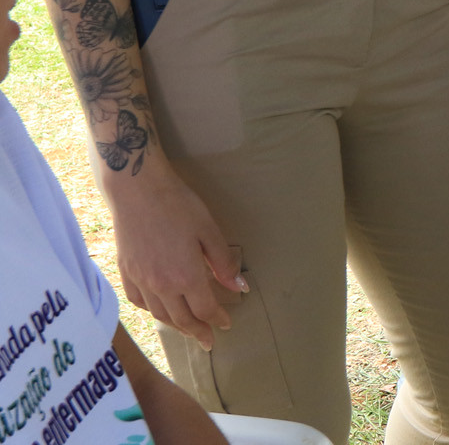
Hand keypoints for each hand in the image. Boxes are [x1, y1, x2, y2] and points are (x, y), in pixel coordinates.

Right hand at [108, 167, 245, 349]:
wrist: (137, 192)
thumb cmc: (178, 206)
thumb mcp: (209, 231)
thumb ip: (223, 263)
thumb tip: (239, 288)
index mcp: (185, 277)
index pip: (204, 309)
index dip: (217, 319)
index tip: (226, 325)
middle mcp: (160, 286)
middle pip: (181, 319)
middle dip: (197, 331)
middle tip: (208, 341)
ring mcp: (140, 280)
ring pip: (159, 314)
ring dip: (175, 325)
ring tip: (187, 329)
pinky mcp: (125, 272)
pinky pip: (138, 301)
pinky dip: (151, 310)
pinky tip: (159, 309)